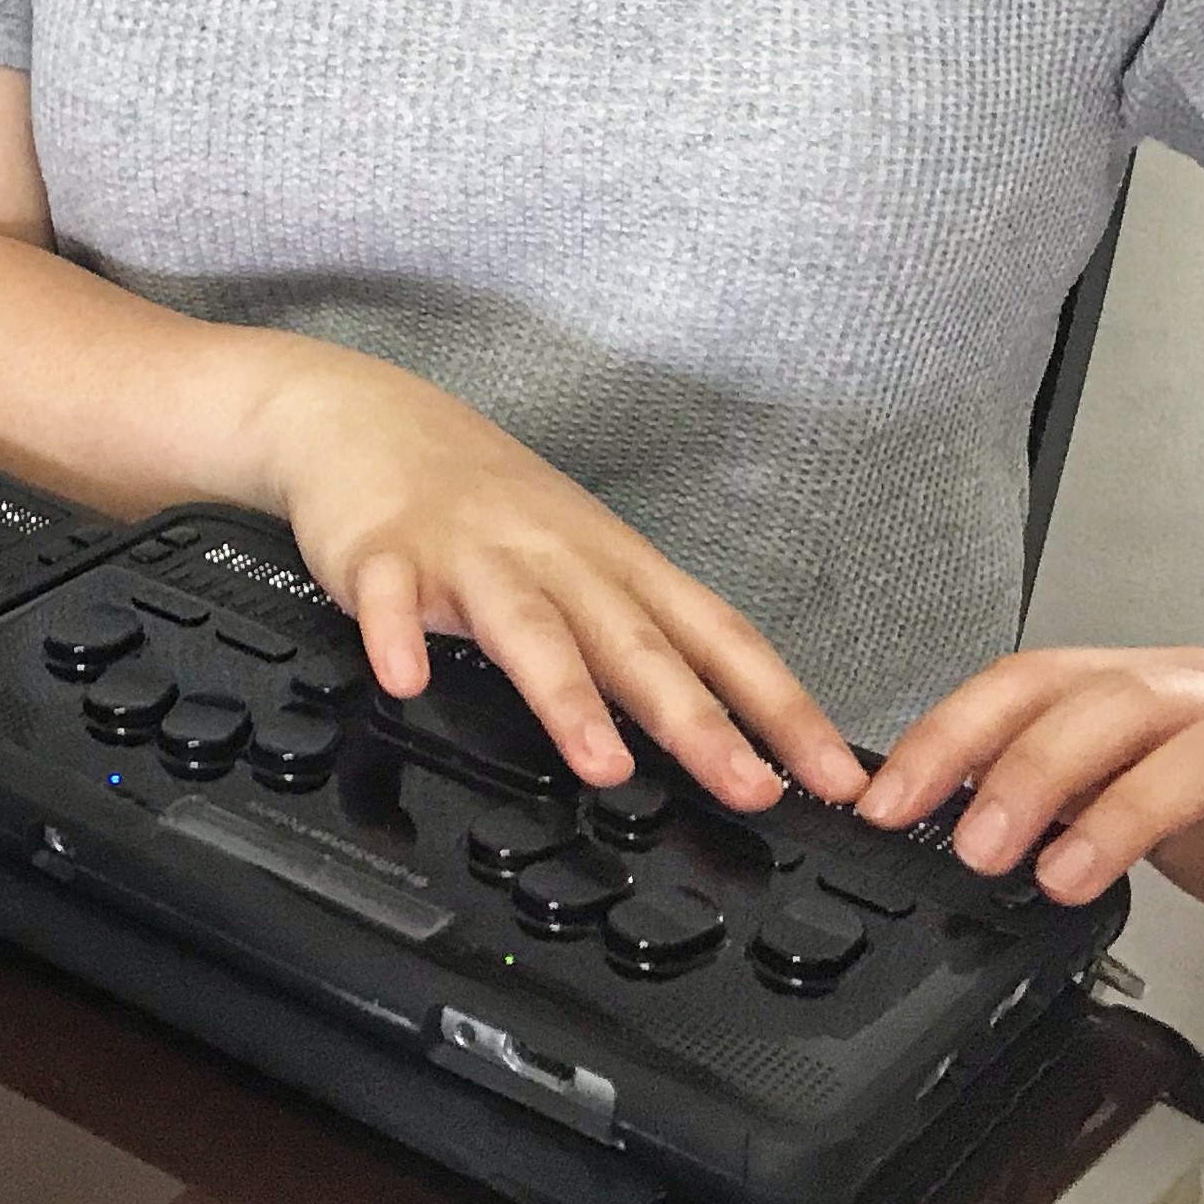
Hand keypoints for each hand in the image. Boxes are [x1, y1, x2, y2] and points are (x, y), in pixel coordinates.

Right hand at [245, 339, 865, 816]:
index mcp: (612, 565)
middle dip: (696, 719)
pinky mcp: (385, 554)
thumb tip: (721, 733)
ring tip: (603, 763)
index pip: (717, 637)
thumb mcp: (577, 559)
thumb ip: (636, 641)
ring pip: (529, 627)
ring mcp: (470, 554)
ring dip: (569, 696)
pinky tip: (404, 679)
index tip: (835, 776)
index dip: (780, 708)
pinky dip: (397, 637)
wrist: (368, 416)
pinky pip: (391, 600)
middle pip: (635, 641)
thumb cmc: (484, 502)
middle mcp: (555, 557)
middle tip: (747, 787)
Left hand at [852, 646, 1203, 990]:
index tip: (892, 804)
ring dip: (1125, 807)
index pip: (1036, 681)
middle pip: (1113, 701)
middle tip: (973, 844)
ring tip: (1067, 877)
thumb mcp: (1154, 819)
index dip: (957, 734)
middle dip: (1028, 768)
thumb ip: (1070, 805)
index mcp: (1156, 692)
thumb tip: (953, 819)